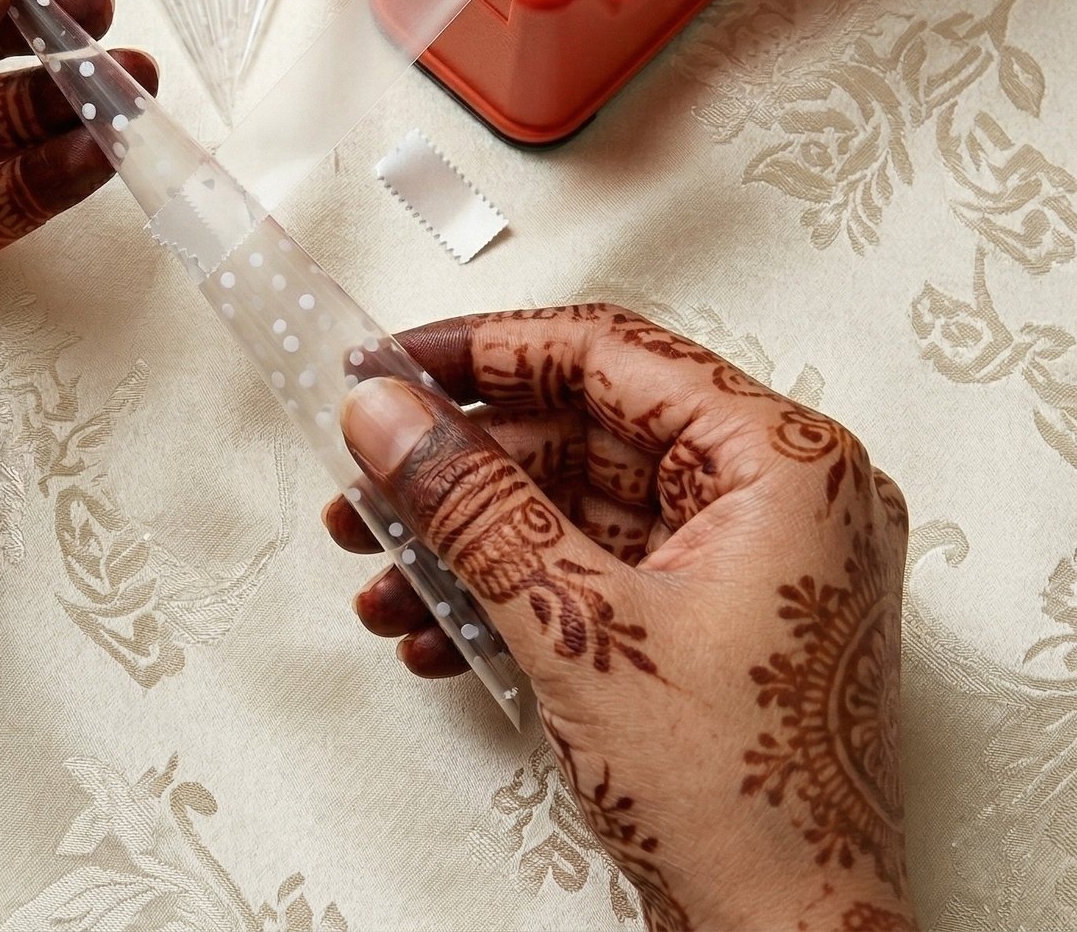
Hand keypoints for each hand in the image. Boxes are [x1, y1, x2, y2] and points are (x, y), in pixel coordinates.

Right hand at [325, 306, 914, 931]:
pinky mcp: (706, 616)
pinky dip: (510, 586)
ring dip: (468, 534)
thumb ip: (471, 502)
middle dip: (461, 464)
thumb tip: (390, 416)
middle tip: (373, 470)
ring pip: (573, 502)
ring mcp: (742, 561)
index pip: (611, 353)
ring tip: (382, 563)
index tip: (395, 362)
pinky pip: (590, 564)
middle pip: (583, 429)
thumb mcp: (578, 627)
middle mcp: (775, 499)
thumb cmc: (746, 805)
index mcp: (784, 465)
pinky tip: (433, 622)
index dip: (485, 350)